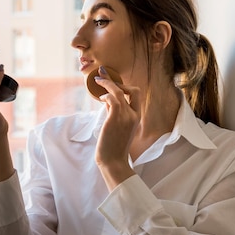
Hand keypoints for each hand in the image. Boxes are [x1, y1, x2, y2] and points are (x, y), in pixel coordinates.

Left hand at [94, 66, 139, 188]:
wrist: (113, 161)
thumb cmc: (114, 147)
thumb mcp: (118, 127)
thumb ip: (116, 113)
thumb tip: (107, 100)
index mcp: (137, 118)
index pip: (136, 96)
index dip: (125, 86)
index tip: (113, 81)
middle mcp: (134, 115)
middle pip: (133, 90)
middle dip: (117, 81)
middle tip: (103, 74)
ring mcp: (126, 116)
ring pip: (119, 91)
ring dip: (107, 84)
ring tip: (98, 81)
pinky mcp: (115, 118)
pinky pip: (112, 99)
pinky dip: (106, 95)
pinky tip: (101, 98)